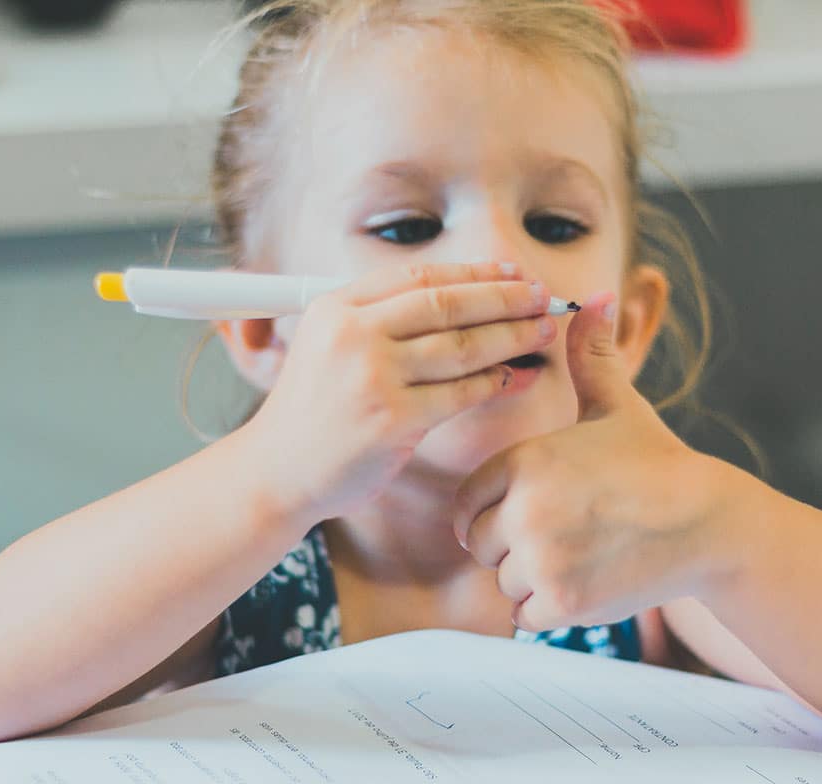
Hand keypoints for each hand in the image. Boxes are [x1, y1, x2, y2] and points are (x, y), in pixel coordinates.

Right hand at [248, 262, 557, 521]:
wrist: (277, 472)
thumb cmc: (314, 411)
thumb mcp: (329, 346)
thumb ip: (380, 320)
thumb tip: (459, 297)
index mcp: (336, 307)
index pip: (419, 278)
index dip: (474, 272)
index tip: (512, 272)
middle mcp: (352, 335)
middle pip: (447, 304)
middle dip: (505, 298)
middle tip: (544, 297)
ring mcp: (371, 377)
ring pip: (461, 347)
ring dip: (511, 336)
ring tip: (543, 331)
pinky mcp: (391, 420)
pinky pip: (459, 394)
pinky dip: (496, 383)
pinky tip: (519, 377)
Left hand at [453, 292, 748, 631]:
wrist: (709, 523)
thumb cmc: (657, 463)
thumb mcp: (617, 406)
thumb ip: (590, 358)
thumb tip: (595, 296)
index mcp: (523, 460)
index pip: (467, 504)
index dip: (494, 511)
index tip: (531, 512)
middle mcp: (525, 507)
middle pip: (480, 547)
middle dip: (512, 548)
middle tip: (564, 536)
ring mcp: (543, 557)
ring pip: (504, 582)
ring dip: (533, 580)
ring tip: (583, 555)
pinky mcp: (563, 600)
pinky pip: (525, 616)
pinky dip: (548, 609)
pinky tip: (587, 583)